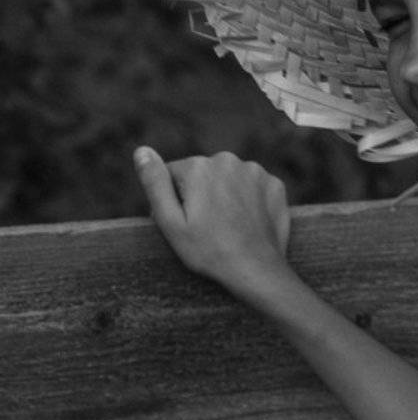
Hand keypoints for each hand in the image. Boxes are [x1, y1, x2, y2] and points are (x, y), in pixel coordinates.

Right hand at [134, 147, 290, 293]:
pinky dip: (249, 200)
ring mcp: (255, 171)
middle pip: (203, 174)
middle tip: (207, 227)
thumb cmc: (208, 250)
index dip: (175, 201)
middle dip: (201, 195)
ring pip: (229, 179)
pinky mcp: (275, 184)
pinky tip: (247, 222)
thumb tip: (141, 150)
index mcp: (198, 167)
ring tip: (227, 226)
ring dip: (225, 195)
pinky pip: (253, 187)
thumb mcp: (171, 223)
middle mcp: (228, 160)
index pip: (174, 175)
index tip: (186, 223)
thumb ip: (154, 183)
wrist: (255, 269)